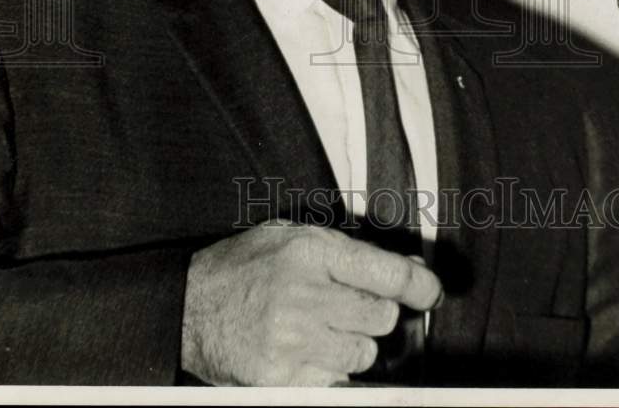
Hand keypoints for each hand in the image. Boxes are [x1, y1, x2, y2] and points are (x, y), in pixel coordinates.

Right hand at [180, 220, 441, 385]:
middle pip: (381, 317)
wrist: (187, 308)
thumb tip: (407, 266)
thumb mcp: (292, 237)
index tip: (432, 292)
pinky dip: (328, 370)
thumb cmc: (243, 266)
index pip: (387, 273)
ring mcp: (293, 342)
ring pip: (364, 353)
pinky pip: (336, 381)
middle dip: (373, 313)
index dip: (419, 285)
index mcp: (309, 251)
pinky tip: (302, 350)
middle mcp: (304, 296)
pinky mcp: (282, 380)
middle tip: (346, 306)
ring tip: (318, 328)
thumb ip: (349, 251)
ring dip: (352, 344)